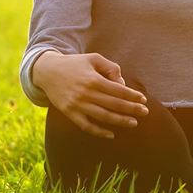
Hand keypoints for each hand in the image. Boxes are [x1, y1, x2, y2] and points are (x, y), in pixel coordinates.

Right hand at [33, 51, 149, 138]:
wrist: (48, 72)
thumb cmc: (75, 64)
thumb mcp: (93, 58)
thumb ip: (111, 68)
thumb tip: (122, 84)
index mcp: (93, 79)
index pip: (118, 90)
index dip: (132, 96)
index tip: (143, 100)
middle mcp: (86, 94)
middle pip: (113, 104)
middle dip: (131, 109)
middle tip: (145, 112)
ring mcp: (77, 105)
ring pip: (103, 117)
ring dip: (120, 121)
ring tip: (133, 123)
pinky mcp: (69, 113)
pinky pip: (86, 126)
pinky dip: (99, 132)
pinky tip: (111, 134)